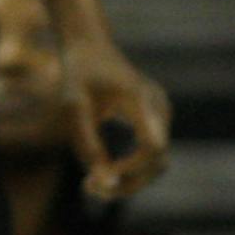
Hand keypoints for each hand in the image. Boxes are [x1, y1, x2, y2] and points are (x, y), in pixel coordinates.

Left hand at [58, 31, 170, 200]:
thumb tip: (103, 183)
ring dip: (129, 179)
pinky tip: (101, 168)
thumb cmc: (79, 74)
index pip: (152, 148)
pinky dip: (130, 168)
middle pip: (157, 162)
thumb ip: (87, 145)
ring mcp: (161, 112)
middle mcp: (158, 106)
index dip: (129, 171)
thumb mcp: (73, 108)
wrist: (91, 45)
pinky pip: (151, 154)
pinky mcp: (157, 119)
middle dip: (127, 183)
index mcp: (139, 98)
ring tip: (91, 183)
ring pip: (157, 163)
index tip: (96, 176)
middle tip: (89, 188)